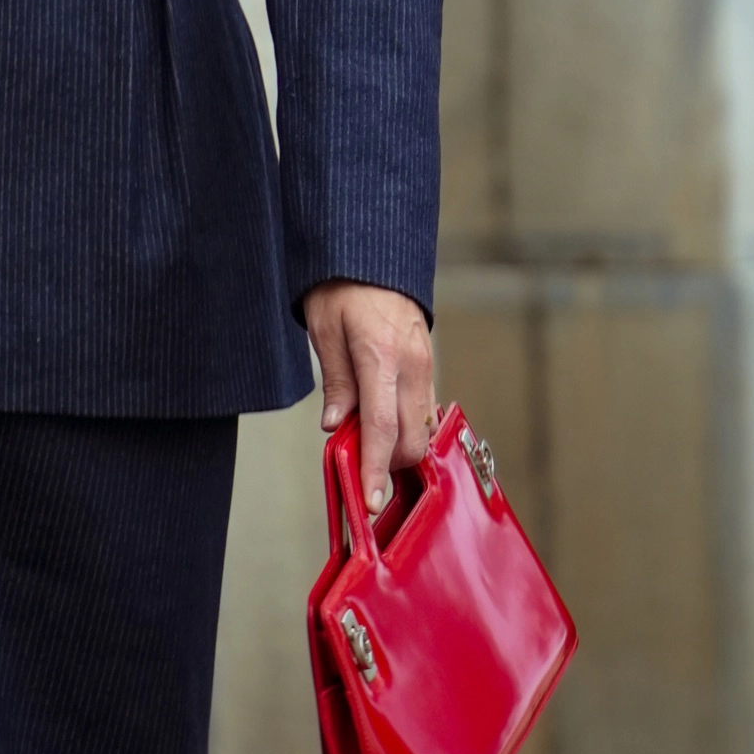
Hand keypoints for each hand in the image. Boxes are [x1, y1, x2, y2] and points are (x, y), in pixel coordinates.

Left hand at [302, 280, 435, 519]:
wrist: (371, 252)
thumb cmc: (341, 285)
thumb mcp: (325, 329)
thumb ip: (336, 382)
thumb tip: (334, 426)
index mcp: (382, 357)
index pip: (382, 428)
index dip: (374, 469)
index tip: (369, 501)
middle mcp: (412, 366)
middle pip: (411, 440)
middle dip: (387, 463)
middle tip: (355, 466)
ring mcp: (425, 366)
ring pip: (422, 429)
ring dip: (397, 447)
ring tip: (365, 445)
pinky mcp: (427, 365)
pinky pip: (424, 409)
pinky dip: (406, 426)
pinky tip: (382, 424)